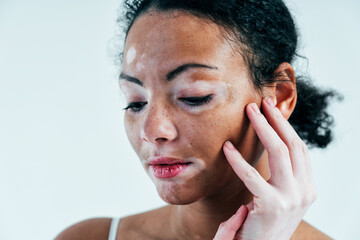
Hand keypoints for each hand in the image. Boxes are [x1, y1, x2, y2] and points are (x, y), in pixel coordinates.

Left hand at [214, 97, 316, 239]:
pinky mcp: (272, 205)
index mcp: (307, 187)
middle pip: (292, 145)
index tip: (272, 110)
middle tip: (262, 102)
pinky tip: (227, 147)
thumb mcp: (278, 198)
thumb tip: (266, 147)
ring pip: (279, 152)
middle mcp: (304, 191)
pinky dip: (238, 159)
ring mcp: (291, 198)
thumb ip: (278, 177)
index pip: (300, 149)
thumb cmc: (264, 225)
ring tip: (250, 111)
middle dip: (277, 120)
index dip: (286, 127)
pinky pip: (252, 176)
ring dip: (263, 127)